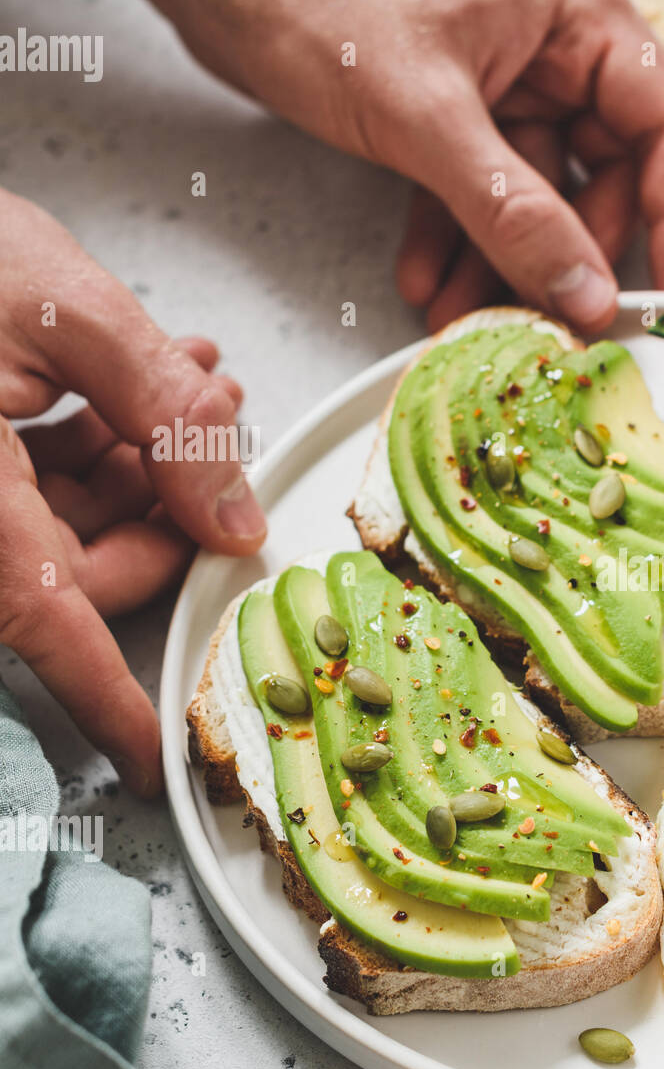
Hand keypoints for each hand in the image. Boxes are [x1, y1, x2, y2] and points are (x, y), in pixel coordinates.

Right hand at [0, 190, 265, 794]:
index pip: (46, 629)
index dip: (107, 702)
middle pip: (78, 569)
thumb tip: (234, 518)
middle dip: (168, 505)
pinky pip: (24, 489)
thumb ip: (168, 418)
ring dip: (142, 464)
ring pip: (60, 526)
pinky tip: (135, 383)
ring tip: (195, 379)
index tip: (153, 758)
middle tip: (221, 428)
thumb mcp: (68, 310)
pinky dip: (90, 445)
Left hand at [90, 0, 663, 330]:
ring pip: (535, 195)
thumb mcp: (428, 118)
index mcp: (577, 10)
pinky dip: (458, 241)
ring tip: (465, 320)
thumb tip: (584, 294)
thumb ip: (515, 214)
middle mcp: (555, 42)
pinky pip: (482, 191)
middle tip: (544, 322)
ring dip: (502, 264)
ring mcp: (506, 77)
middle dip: (561, 257)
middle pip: (601, 173)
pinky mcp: (457, 109)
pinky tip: (428, 284)